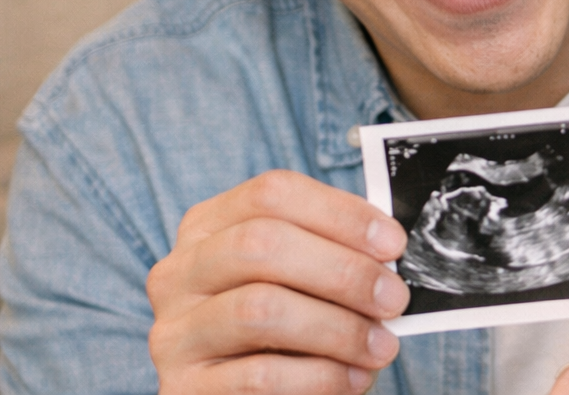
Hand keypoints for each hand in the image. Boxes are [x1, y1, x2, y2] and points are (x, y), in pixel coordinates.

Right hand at [146, 170, 409, 394]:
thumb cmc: (281, 325)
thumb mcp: (295, 275)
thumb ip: (328, 250)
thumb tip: (388, 247)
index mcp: (208, 225)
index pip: (272, 193)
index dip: (339, 212)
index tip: (393, 242)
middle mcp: (180, 271)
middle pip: (261, 244)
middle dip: (341, 270)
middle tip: (394, 298)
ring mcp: (174, 331)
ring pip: (259, 310)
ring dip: (337, 328)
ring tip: (381, 346)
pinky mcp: (181, 390)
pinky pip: (259, 377)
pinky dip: (318, 377)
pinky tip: (353, 379)